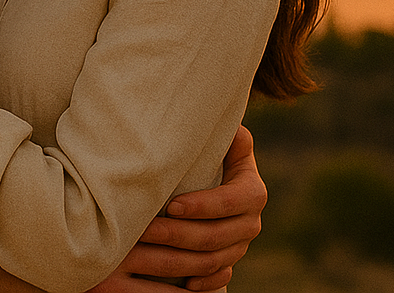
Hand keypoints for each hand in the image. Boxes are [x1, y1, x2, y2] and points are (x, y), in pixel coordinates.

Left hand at [90, 126, 265, 291]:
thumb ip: (221, 129)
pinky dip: (196, 282)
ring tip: (141, 255)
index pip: (232, 201)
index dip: (204, 205)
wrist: (212, 174)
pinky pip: (216, 279)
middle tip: (144, 230)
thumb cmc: (208, 150)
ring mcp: (241, 245)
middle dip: (177, 235)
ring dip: (174, 261)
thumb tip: (218, 117)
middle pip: (217, 236)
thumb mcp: (218, 136)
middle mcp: (251, 221)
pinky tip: (174, 281)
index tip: (171, 204)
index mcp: (252, 190)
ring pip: (210, 261)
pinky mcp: (228, 261)